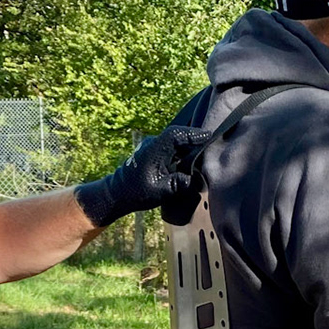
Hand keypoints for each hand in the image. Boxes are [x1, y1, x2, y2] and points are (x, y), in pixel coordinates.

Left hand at [73, 122, 213, 227]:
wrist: (117, 194)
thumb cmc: (137, 192)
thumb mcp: (163, 191)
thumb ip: (182, 184)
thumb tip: (200, 181)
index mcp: (155, 149)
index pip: (177, 134)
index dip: (194, 134)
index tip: (209, 135)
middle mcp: (153, 143)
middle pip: (178, 136)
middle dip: (194, 140)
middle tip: (212, 145)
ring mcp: (152, 146)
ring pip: (175, 142)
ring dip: (188, 147)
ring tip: (204, 155)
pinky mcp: (153, 153)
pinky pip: (171, 148)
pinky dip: (181, 153)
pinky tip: (191, 162)